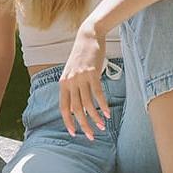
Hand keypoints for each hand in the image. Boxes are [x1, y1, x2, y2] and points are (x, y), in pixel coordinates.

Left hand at [59, 24, 110, 140]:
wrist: (88, 37)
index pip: (63, 108)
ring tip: (102, 126)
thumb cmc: (82, 56)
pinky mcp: (92, 73)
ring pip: (87, 104)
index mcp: (63, 83)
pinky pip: (98, 94)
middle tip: (91, 136)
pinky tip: (108, 113)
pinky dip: (103, 105)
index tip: (74, 133)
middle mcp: (70, 82)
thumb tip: (78, 106)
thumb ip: (73, 87)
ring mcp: (80, 78)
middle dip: (84, 124)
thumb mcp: (72, 72)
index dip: (68, 121)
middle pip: (76, 109)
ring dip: (95, 117)